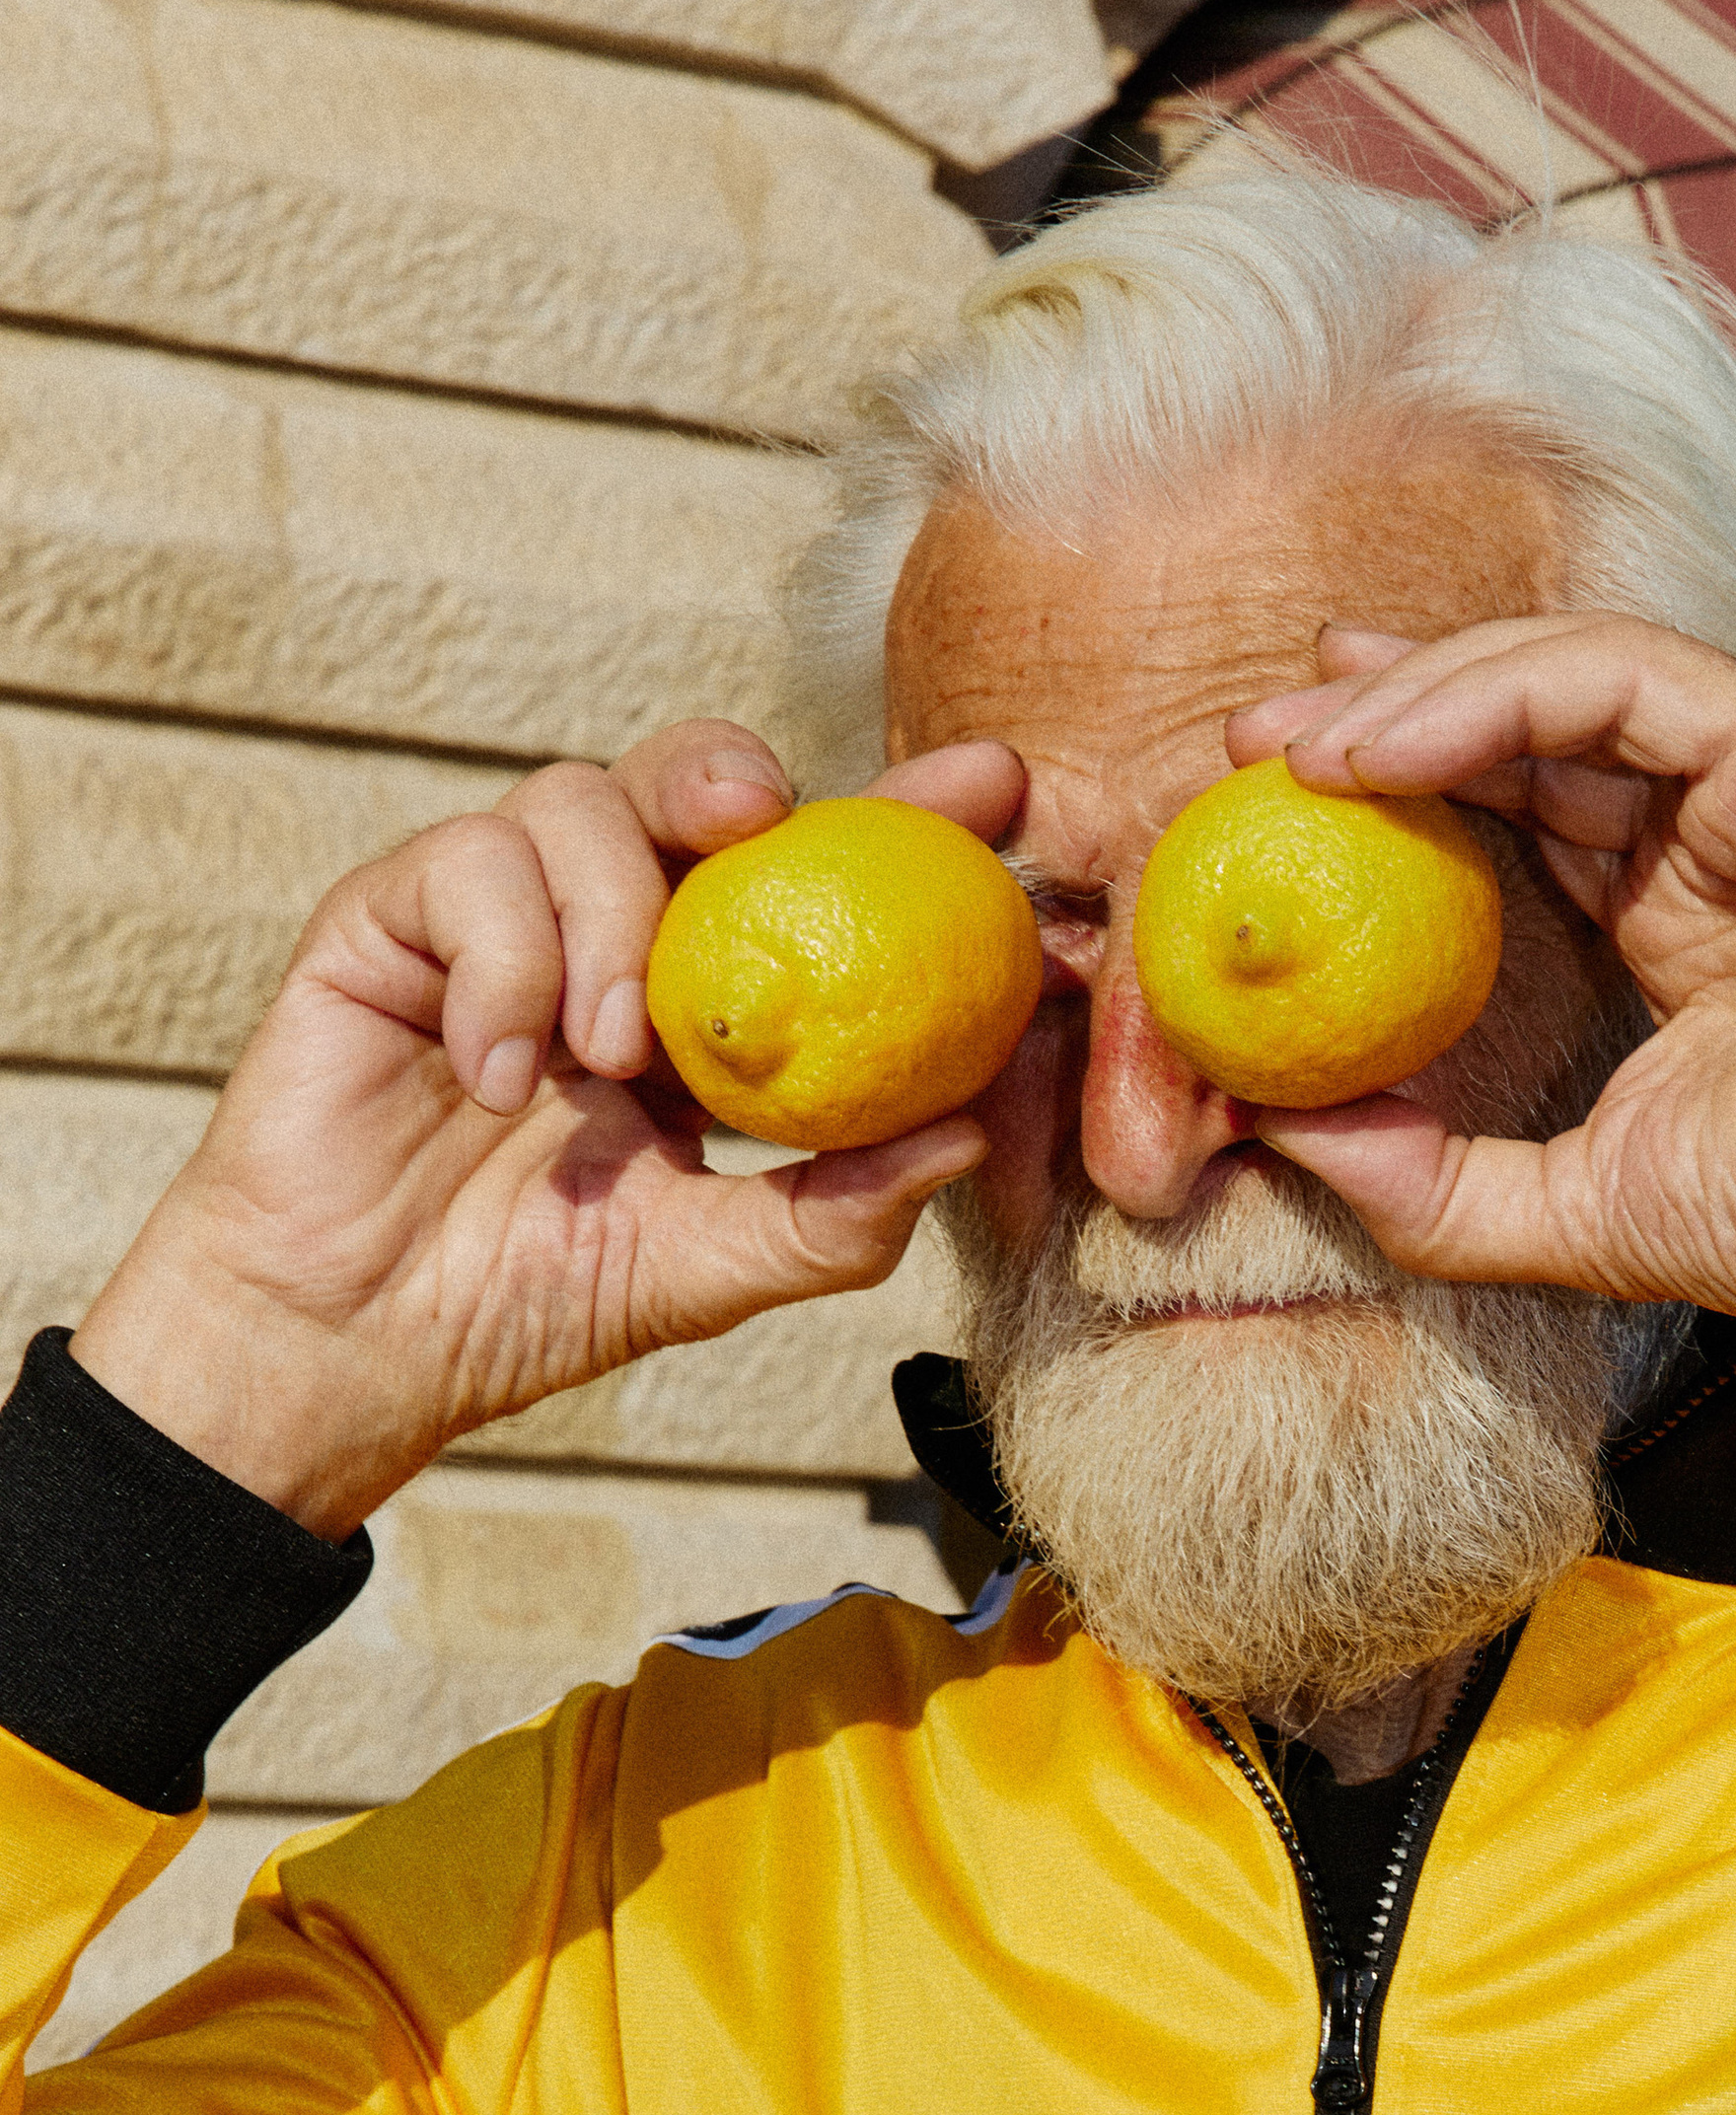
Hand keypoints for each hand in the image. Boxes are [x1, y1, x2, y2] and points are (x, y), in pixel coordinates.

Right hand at [71, 724, 1023, 1535]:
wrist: (358, 1341)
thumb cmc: (529, 1302)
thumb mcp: (707, 1269)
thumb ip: (831, 1215)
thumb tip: (968, 1136)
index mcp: (704, 998)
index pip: (816, 879)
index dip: (903, 818)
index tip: (999, 788)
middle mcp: (610, 933)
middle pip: (691, 781)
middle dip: (738, 773)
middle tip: (764, 814)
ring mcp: (499, 915)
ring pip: (577, 802)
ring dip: (611, 918)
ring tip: (607, 1059)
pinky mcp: (390, 919)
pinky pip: (466, 869)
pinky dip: (502, 967)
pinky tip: (501, 1077)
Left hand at [1225, 617, 1735, 1321]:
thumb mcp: (1552, 1208)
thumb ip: (1422, 1179)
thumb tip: (1277, 1131)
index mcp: (1680, 903)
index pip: (1527, 793)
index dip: (1404, 774)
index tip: (1281, 797)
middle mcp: (1721, 820)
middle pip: (1530, 710)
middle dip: (1383, 705)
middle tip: (1255, 742)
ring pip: (1562, 668)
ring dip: (1413, 692)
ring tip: (1298, 749)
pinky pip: (1610, 678)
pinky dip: (1485, 696)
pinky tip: (1380, 754)